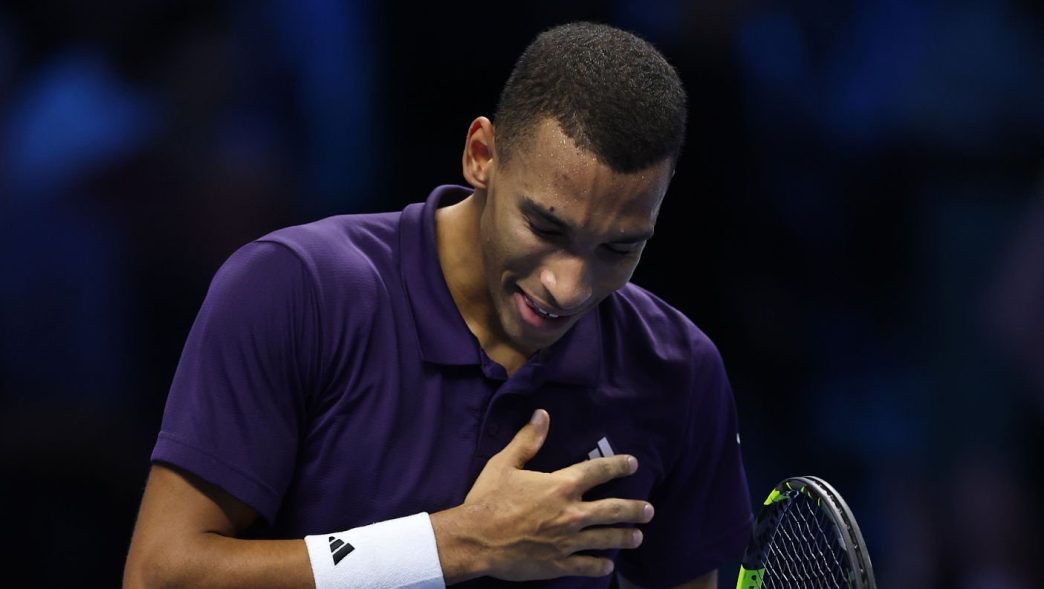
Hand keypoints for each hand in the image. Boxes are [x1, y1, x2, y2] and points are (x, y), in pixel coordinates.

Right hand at [431, 409, 653, 582]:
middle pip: (613, 509)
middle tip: (648, 510)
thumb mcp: (505, 464)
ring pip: (606, 538)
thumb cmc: (488, 499)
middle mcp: (571, 513)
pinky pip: (586, 565)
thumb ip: (528, 440)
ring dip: (625, 537)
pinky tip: (608, 564)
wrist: (475, 540)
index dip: (618, 466)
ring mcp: (568, 541)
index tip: (633, 464)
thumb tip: (542, 414)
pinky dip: (600, 565)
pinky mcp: (559, 564)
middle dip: (634, 509)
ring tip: (638, 537)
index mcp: (561, 485)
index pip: (598, 471)